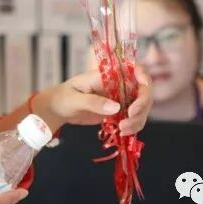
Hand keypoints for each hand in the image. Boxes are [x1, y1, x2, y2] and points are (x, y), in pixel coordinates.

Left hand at [33, 66, 152, 134]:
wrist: (58, 109)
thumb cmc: (63, 98)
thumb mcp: (74, 99)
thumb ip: (93, 102)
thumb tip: (116, 107)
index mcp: (107, 75)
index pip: (133, 70)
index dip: (144, 78)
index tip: (143, 91)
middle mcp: (117, 85)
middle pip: (143, 91)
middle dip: (142, 106)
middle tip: (129, 119)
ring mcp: (119, 98)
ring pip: (141, 107)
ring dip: (137, 120)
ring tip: (122, 130)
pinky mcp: (118, 111)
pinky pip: (133, 118)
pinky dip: (133, 126)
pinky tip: (122, 133)